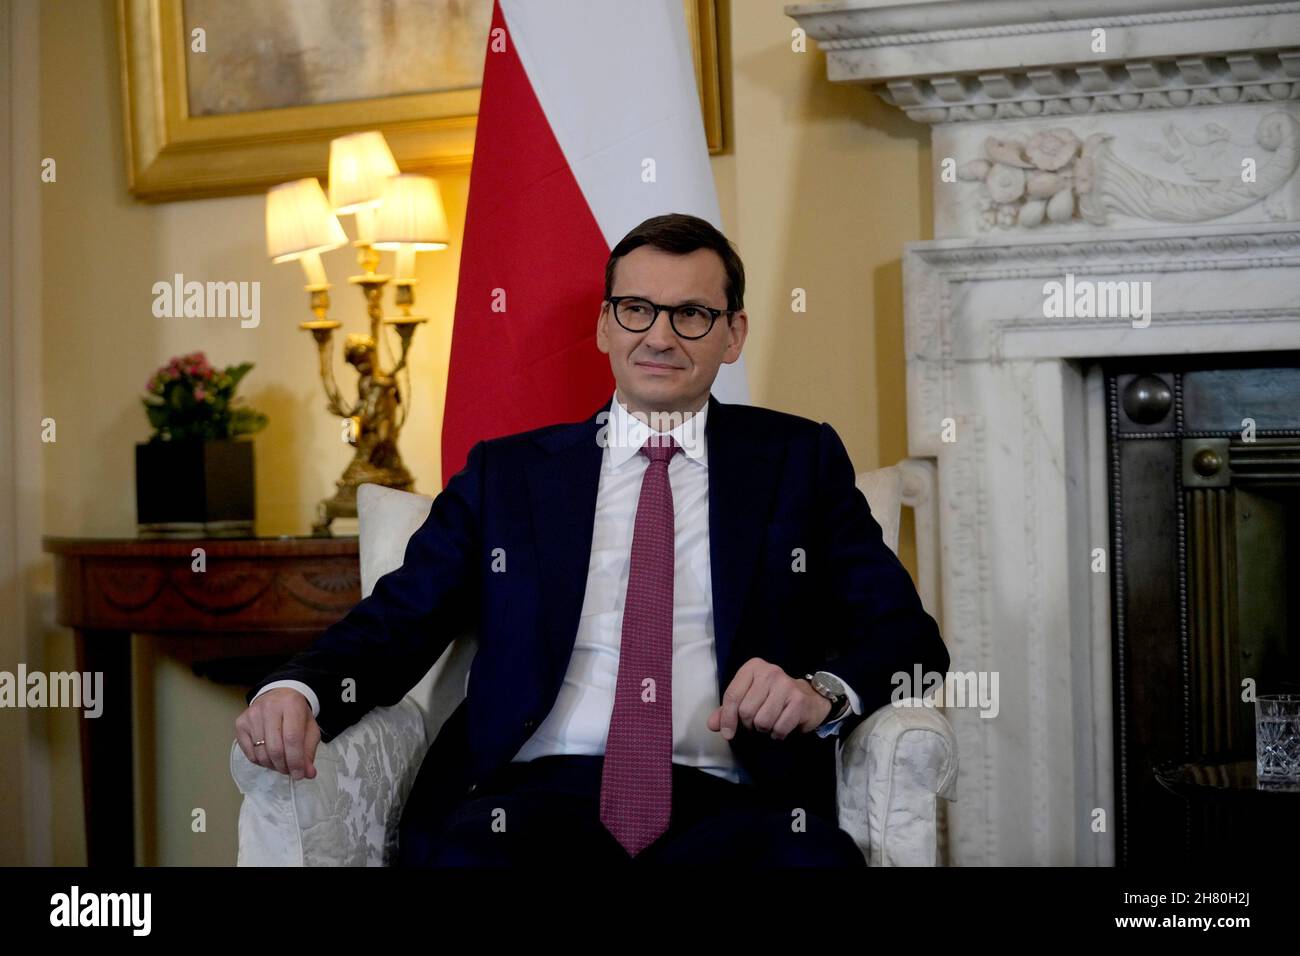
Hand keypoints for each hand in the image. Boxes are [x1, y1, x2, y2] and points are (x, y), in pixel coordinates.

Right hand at [235, 688, 319, 779]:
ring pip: (261, 754)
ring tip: (282, 764)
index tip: (300, 775)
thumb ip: (309, 751)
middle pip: (275, 748)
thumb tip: (308, 773)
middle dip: (284, 766)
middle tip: (290, 772)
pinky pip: (250, 754)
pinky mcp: (240, 724)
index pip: (292, 739)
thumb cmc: (296, 714)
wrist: (278, 697)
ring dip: (273, 766)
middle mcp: (269, 707)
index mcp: (291, 704)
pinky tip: (270, 757)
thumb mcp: (310, 728)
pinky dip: (262, 762)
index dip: (296, 761)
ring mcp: (252, 715)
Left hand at [707, 658, 832, 741]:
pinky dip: (778, 734)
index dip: (727, 718)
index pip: (732, 695)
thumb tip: (712, 725)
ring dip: (764, 730)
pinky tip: (781, 726)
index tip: (727, 733)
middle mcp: (770, 672)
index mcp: (753, 667)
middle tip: (756, 723)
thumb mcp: (747, 698)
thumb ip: (727, 710)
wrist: (809, 698)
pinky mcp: (799, 701)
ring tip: (770, 723)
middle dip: (749, 724)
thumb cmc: (771, 698)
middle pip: (746, 711)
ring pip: (762, 721)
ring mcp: (786, 685)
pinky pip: (779, 728)